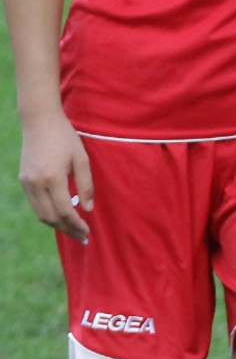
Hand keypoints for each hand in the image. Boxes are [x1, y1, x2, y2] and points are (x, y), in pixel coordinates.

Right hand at [19, 111, 91, 241]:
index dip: (76, 224)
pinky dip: (48, 213)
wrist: (39, 122)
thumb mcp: (82, 159)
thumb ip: (86, 185)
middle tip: (82, 237)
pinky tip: (60, 215)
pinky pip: (35, 204)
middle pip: (51, 217)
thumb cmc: (65, 138)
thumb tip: (88, 209)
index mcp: (52, 178)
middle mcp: (36, 183)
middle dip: (67, 229)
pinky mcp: (23, 180)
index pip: (65, 211)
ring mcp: (27, 183)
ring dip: (57, 224)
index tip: (88, 232)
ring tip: (73, 230)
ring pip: (40, 213)